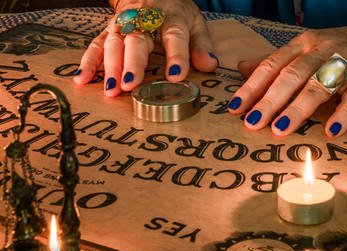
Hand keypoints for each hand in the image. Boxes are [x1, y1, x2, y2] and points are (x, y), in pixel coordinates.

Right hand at [73, 0, 217, 95]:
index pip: (174, 37)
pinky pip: (96, 44)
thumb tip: (209, 65)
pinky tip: (82, 79)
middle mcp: (143, 19)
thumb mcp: (195, 22)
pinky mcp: (109, 29)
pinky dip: (88, 62)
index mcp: (171, 17)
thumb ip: (201, 45)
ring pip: (114, 43)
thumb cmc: (175, 11)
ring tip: (111, 89)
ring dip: (110, 67)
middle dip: (133, 63)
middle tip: (131, 85)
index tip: (176, 75)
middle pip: (137, 40)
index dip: (176, 56)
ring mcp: (123, 24)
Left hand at [229, 22, 346, 136]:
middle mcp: (323, 49)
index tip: (234, 107)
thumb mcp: (312, 49)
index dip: (252, 86)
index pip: (273, 64)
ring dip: (298, 109)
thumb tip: (243, 67)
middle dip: (270, 100)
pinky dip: (343, 113)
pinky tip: (331, 131)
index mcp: (305, 44)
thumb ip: (278, 60)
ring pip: (318, 85)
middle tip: (252, 122)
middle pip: (292, 75)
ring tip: (280, 130)